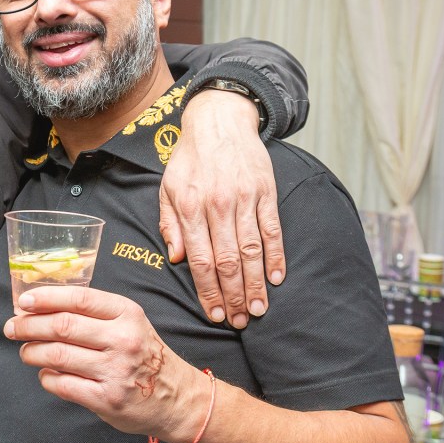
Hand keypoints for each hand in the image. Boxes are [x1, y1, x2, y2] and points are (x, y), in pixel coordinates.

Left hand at [3, 286, 208, 442]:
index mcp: (126, 314)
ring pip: (57, 356)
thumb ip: (92, 313)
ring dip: (32, 352)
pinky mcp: (107, 400)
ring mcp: (115, 371)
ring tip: (26, 351)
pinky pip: (63, 385)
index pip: (79, 298)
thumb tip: (40, 307)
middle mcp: (122, 340)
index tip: (23, 301)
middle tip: (12, 328)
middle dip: (29, 326)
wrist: (177, 398)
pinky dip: (46, 378)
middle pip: (62, 326)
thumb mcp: (129, 323)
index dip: (46, 298)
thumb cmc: (144, 354)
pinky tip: (45, 373)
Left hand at [159, 89, 284, 327]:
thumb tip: (176, 259)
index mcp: (189, 206)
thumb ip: (169, 224)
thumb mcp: (167, 188)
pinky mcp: (266, 193)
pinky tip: (275, 279)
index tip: (213, 314)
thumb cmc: (189, 159)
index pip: (199, 259)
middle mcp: (217, 205)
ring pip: (251, 250)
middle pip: (227, 261)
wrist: (219, 121)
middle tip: (239, 321)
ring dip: (255, 284)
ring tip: (257, 309)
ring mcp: (245, 199)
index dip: (207, 290)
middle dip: (233, 295)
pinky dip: (276, 257)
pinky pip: (272, 230)